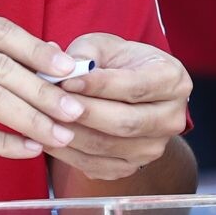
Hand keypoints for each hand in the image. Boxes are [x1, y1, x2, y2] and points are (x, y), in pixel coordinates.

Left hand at [50, 34, 190, 182]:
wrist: (129, 95)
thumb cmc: (117, 64)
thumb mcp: (104, 47)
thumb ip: (84, 54)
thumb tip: (61, 67)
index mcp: (173, 81)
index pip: (135, 87)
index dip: (99, 85)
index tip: (66, 81)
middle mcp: (171, 119)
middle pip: (125, 122)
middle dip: (83, 113)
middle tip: (50, 103)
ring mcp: (153, 148)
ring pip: (107, 147)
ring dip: (70, 134)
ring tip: (42, 119)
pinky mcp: (131, 167)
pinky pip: (96, 165)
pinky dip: (67, 153)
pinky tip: (46, 137)